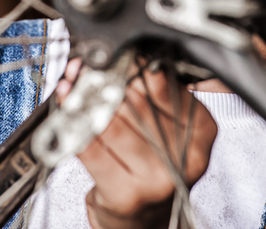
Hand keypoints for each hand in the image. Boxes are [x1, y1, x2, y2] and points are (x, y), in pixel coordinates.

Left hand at [58, 59, 217, 228]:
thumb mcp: (169, 126)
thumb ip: (152, 93)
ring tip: (71, 86)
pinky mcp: (126, 194)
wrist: (145, 221)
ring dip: (82, 100)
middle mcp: (185, 155)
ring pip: (110, 122)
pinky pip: (91, 148)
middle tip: (83, 68)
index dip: (129, 65)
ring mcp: (156, 177)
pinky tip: (64, 110)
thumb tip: (117, 56)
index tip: (110, 54)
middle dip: (102, 80)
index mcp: (201, 128)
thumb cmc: (153, 167)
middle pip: (134, 102)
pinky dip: (70, 125)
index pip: (160, 84)